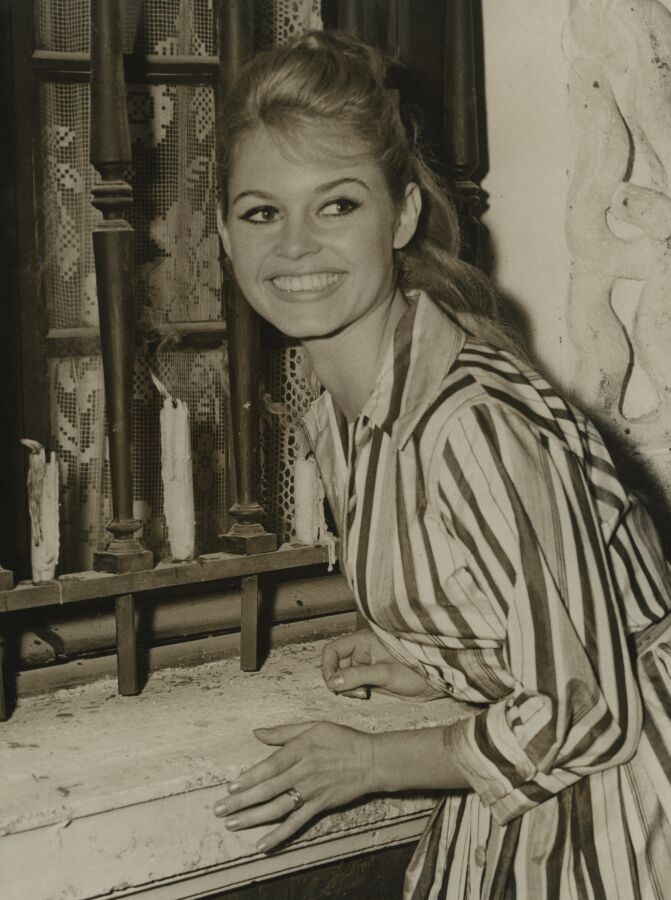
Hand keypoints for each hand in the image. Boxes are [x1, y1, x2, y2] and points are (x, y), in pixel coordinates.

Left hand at [213, 721, 374, 851]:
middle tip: (219, 810)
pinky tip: (262, 844)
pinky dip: (278, 836)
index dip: (249, 778)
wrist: (370, 760)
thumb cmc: (341, 739)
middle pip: (267, 790)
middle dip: (241, 802)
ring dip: (252, 818)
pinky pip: (296, 824)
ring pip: (277, 808)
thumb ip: (283, 732)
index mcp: (299, 750)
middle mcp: (302, 772)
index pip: (268, 767)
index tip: (230, 787)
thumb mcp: (313, 726)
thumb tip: (257, 733)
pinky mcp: (319, 807)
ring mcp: (311, 792)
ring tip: (232, 824)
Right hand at [322, 629, 443, 700]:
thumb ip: (357, 676)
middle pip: (336, 665)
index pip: (333, 650)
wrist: (435, 683)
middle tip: (355, 691)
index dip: (328, 666)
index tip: (332, 683)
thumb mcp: (385, 673)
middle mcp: (362, 652)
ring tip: (364, 693)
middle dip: (340, 680)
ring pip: (343, 677)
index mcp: (363, 642)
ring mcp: (366, 666)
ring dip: (347, 688)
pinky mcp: (371, 679)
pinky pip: (353, 685)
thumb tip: (333, 682)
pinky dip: (354, 692)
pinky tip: (367, 694)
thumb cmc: (417, 670)